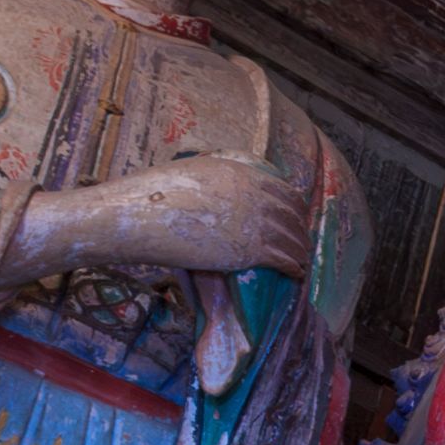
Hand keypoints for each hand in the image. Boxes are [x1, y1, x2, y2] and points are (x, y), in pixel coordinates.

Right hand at [8, 155, 313, 283]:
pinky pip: (283, 259)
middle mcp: (254, 194)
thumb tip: (217, 177)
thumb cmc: (154, 194)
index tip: (296, 216)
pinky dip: (294, 267)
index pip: (283, 190)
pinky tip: (297, 274)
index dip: (294, 206)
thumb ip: (215, 175)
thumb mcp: (192, 170)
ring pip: (292, 238)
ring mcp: (254, 222)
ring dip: (300, 250)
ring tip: (302, 260)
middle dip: (300, 229)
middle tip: (302, 241)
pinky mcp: (249, 249)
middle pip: (292, 215)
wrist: (141, 215)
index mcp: (242, 173)